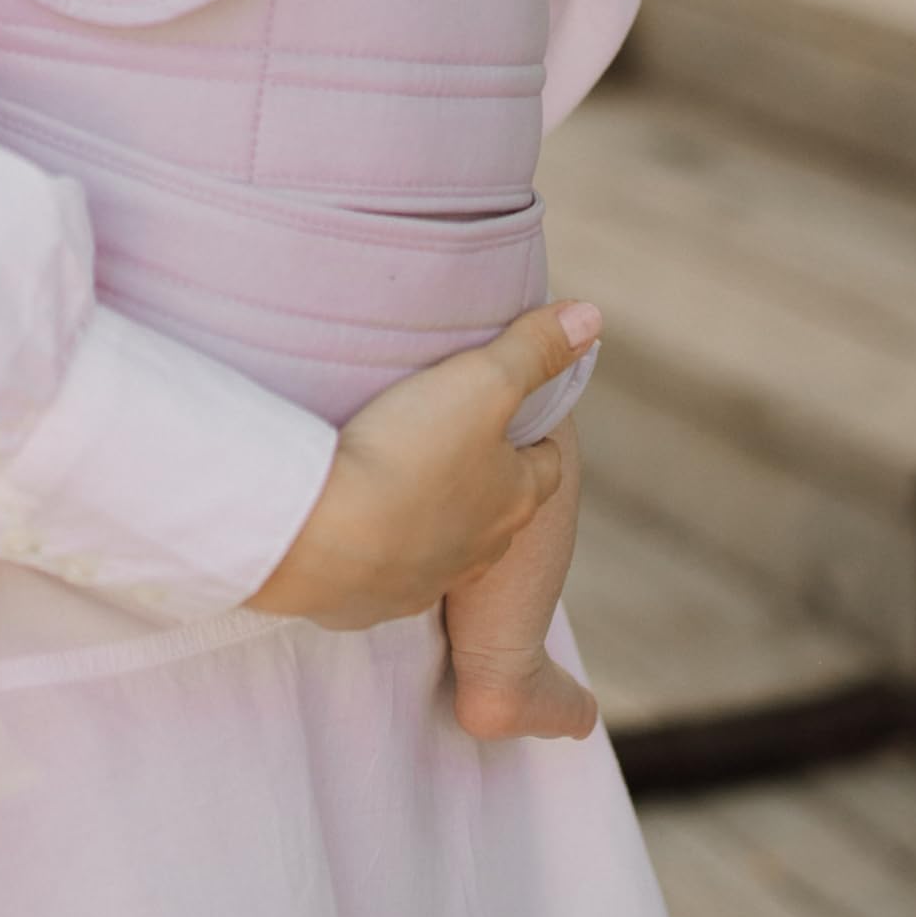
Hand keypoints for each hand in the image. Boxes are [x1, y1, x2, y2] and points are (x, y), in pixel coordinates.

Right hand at [244, 300, 600, 628]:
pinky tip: (359, 523)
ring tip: (404, 480)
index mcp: (515, 497)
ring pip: (448, 547)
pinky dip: (385, 549)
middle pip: (499, 509)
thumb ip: (533, 349)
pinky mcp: (377, 599)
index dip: (535, 436)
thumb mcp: (481, 382)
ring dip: (436, 517)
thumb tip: (590, 317)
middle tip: (454, 440)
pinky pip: (391, 572)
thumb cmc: (411, 452)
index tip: (516, 415)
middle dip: (485, 479)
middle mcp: (483, 548)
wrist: (325, 536)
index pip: (546, 466)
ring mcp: (429, 578)